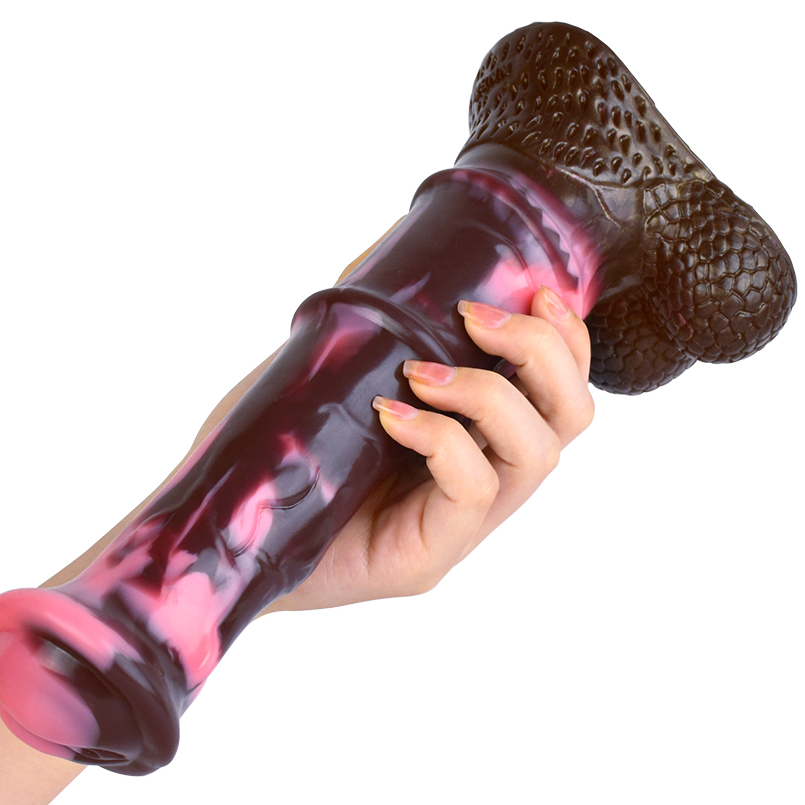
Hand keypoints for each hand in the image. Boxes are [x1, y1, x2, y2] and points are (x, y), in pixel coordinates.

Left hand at [264, 284, 593, 612]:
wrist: (234, 534)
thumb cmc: (283, 451)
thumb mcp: (334, 370)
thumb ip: (376, 322)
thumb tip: (401, 245)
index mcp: (475, 437)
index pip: (560, 391)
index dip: (568, 338)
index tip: (533, 290)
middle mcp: (482, 481)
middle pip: (570, 417)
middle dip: (541, 351)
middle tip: (474, 318)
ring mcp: (458, 525)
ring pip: (537, 455)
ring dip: (488, 391)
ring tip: (419, 371)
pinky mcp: (426, 559)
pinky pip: (472, 492)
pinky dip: (442, 437)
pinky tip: (391, 414)